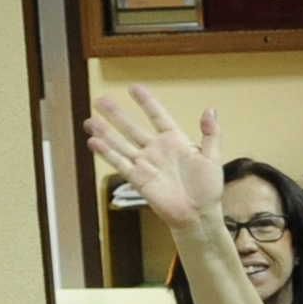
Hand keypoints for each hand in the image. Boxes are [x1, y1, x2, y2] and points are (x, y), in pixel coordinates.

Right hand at [84, 87, 223, 231]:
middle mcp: (156, 150)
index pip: (157, 116)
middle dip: (116, 114)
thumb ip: (211, 134)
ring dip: (105, 133)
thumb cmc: (208, 189)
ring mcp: (145, 164)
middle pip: (132, 128)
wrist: (199, 215)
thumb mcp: (213, 158)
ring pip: (121, 144)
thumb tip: (210, 109)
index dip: (146, 103)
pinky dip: (106, 153)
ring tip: (89, 121)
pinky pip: (120, 163)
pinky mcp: (138, 179)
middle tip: (100, 100)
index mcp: (175, 141)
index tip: (133, 88)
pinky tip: (93, 142)